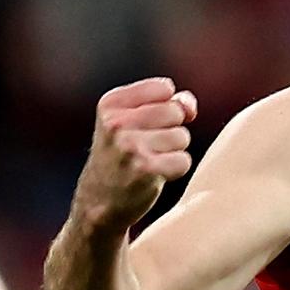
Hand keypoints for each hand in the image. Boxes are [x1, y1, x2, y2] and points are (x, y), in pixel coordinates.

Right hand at [75, 77, 197, 232]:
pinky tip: (154, 175)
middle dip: (170, 129)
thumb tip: (189, 108)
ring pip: (182, 136)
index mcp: (111, 104)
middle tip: (147, 146)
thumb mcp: (136, 120)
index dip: (165, 106)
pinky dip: (175, 169)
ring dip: (172, 151)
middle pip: (175, 112)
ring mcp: (129, 147)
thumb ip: (170, 102)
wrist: (100, 201)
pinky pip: (183, 161)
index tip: (145, 124)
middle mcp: (116, 123)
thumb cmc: (125, 154)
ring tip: (148, 161)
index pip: (164, 88)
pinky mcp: (145, 170)